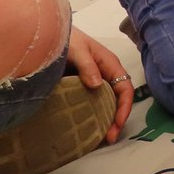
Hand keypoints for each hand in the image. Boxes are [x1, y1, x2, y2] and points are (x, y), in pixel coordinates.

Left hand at [66, 27, 133, 143]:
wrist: (49, 34)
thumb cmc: (68, 39)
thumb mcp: (77, 50)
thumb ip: (87, 66)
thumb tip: (97, 85)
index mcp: (110, 65)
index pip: (125, 88)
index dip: (124, 107)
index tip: (117, 124)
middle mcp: (105, 75)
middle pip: (118, 100)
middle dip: (117, 119)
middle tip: (109, 138)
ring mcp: (94, 82)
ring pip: (106, 103)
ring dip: (106, 120)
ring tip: (100, 138)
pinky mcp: (81, 88)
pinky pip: (92, 103)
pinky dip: (93, 116)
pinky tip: (87, 127)